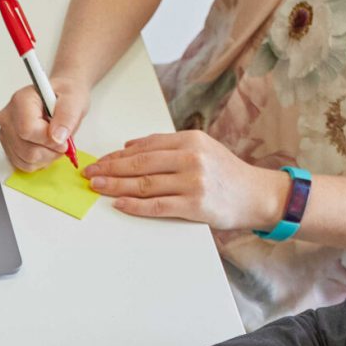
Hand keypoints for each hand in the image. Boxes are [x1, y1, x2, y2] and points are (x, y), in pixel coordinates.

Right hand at [0, 82, 88, 173]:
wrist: (61, 95)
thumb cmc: (65, 94)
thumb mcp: (74, 99)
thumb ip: (67, 116)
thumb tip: (57, 137)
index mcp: (21, 101)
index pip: (27, 130)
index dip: (48, 140)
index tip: (63, 139)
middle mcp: (8, 117)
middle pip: (26, 150)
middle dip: (50, 151)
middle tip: (63, 141)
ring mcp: (6, 133)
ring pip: (25, 161)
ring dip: (46, 157)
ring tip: (55, 142)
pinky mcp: (9, 146)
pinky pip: (23, 165)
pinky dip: (39, 161)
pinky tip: (46, 148)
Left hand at [83, 132, 289, 229]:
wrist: (256, 194)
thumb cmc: (225, 173)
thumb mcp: (200, 149)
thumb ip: (166, 145)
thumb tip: (130, 146)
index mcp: (190, 140)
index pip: (145, 147)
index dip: (117, 155)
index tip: (99, 161)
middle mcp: (191, 158)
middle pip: (139, 164)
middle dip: (110, 169)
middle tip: (90, 174)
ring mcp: (193, 181)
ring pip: (144, 184)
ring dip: (115, 186)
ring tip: (97, 187)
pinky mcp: (194, 204)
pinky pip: (156, 205)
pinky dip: (134, 205)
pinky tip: (118, 203)